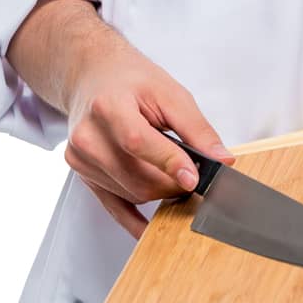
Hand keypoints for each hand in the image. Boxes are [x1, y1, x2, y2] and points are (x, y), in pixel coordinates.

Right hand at [64, 31, 235, 239]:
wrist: (94, 76)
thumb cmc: (130, 79)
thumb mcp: (169, 92)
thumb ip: (196, 128)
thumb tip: (221, 160)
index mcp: (108, 106)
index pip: (138, 142)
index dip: (169, 163)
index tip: (194, 178)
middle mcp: (88, 135)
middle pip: (137, 177)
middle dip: (173, 183)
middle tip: (194, 174)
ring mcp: (81, 158)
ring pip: (131, 194)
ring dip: (159, 192)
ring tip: (173, 173)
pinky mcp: (82, 174)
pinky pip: (113, 207)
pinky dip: (136, 219)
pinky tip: (152, 226)